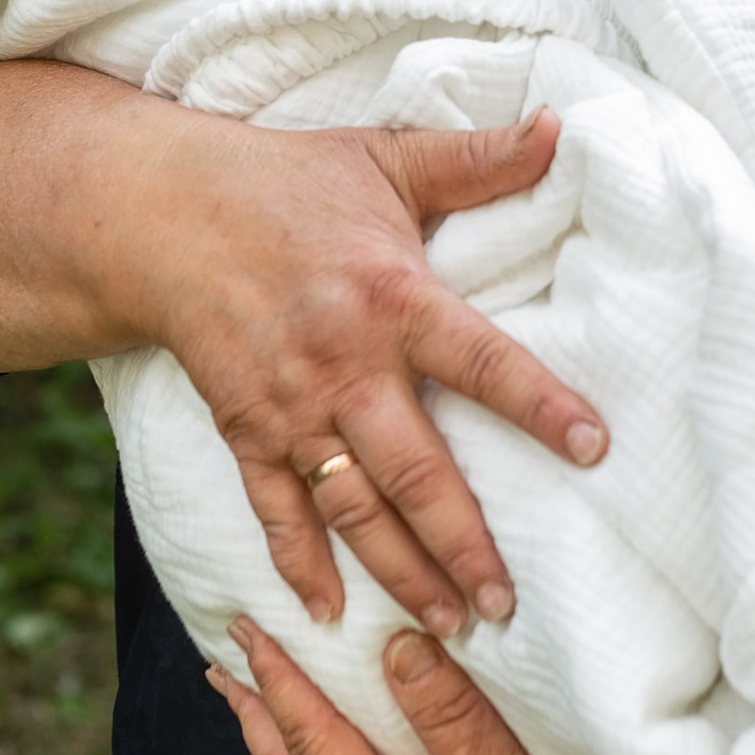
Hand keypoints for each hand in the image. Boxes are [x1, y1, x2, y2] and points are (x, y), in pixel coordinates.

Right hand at [149, 110, 606, 641]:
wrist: (160, 211)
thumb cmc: (286, 182)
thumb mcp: (385, 156)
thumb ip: (478, 158)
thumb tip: (563, 126)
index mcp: (391, 295)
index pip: (482, 360)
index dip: (539, 404)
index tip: (594, 448)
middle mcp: (343, 363)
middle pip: (415, 470)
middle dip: (462, 543)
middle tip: (506, 605)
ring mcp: (289, 405)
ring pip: (353, 508)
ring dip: (402, 571)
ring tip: (450, 629)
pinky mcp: (244, 429)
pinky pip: (276, 510)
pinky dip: (298, 564)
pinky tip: (329, 614)